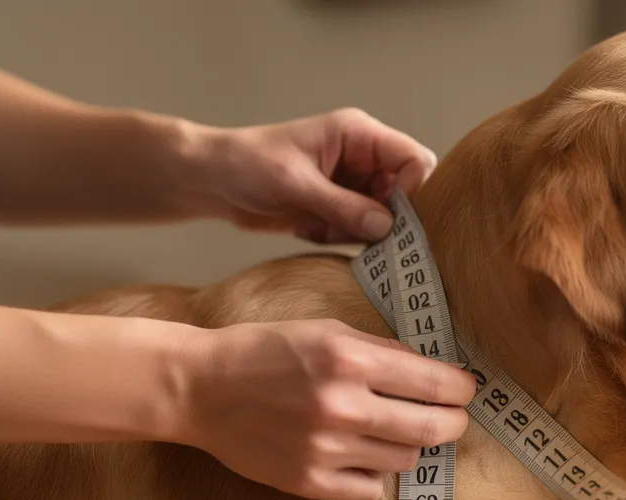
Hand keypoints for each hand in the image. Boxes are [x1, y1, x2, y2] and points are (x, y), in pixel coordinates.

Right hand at [177, 318, 474, 499]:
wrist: (201, 389)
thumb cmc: (262, 352)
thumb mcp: (324, 331)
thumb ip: (379, 350)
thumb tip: (430, 370)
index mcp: (349, 360)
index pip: (433, 382)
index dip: (460, 389)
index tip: (465, 390)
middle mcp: (342, 406)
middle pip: (430, 428)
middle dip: (452, 423)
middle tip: (453, 419)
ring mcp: (325, 449)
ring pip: (404, 459)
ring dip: (408, 445)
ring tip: (392, 431)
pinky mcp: (308, 481)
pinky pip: (369, 488)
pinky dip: (374, 472)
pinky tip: (362, 455)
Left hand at [199, 108, 437, 242]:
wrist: (211, 181)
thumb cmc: (247, 164)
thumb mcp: (296, 184)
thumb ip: (343, 206)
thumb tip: (386, 227)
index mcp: (359, 135)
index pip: (414, 159)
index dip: (412, 191)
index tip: (390, 218)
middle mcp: (363, 159)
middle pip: (405, 193)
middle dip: (385, 219)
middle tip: (356, 233)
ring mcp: (352, 185)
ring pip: (384, 218)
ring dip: (357, 232)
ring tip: (319, 224)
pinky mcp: (339, 208)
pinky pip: (360, 232)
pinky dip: (340, 238)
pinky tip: (309, 227)